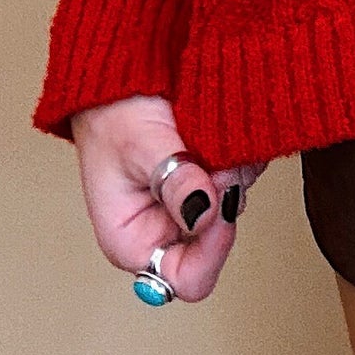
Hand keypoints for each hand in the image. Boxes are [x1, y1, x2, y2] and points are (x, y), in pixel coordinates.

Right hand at [69, 93, 266, 302]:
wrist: (121, 75)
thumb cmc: (113, 115)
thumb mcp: (140, 146)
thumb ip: (175, 180)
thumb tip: (207, 212)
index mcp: (135, 242)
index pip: (188, 279)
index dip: (213, 247)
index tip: (221, 200)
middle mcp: (165, 231)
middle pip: (218, 238)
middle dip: (225, 197)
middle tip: (216, 158)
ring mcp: (190, 206)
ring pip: (234, 204)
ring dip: (233, 171)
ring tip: (212, 139)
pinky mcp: (207, 180)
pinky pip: (241, 177)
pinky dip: (239, 156)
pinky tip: (222, 133)